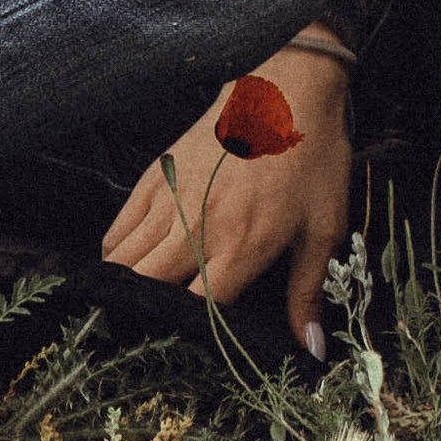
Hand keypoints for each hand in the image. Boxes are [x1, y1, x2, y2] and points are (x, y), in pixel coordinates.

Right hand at [100, 41, 353, 356]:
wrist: (285, 88)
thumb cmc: (311, 160)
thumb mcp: (324, 228)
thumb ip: (308, 292)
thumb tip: (312, 352)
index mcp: (240, 246)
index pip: (196, 313)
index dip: (191, 338)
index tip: (194, 349)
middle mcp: (197, 227)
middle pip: (146, 291)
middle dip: (145, 320)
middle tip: (151, 337)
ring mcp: (170, 200)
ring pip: (122, 264)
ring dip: (125, 290)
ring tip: (134, 309)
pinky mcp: (155, 176)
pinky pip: (117, 230)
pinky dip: (116, 256)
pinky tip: (131, 268)